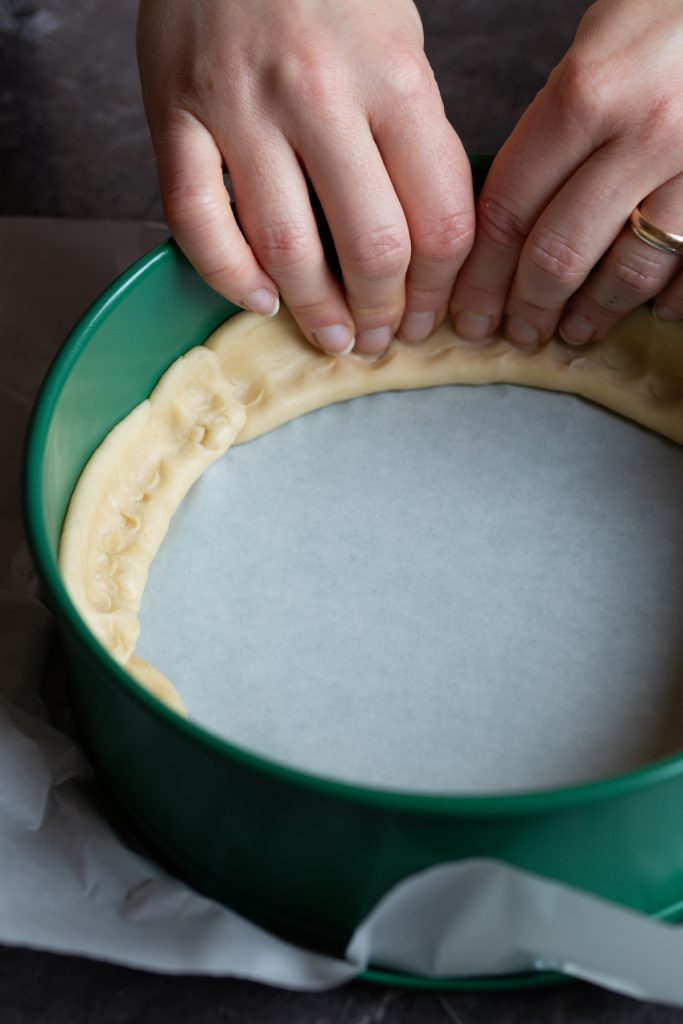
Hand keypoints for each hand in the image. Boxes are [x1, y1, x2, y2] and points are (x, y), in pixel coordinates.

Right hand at [137, 0, 473, 356]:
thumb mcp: (400, 44)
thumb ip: (415, 137)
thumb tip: (429, 239)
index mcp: (394, 78)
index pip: (439, 220)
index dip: (440, 289)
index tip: (427, 315)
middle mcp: (320, 96)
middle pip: (370, 247)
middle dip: (379, 313)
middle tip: (376, 338)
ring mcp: (240, 107)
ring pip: (284, 247)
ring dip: (313, 311)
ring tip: (329, 337)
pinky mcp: (175, 114)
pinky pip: (196, 221)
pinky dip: (226, 275)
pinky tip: (257, 300)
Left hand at [451, 0, 682, 349]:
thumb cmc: (673, 10)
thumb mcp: (601, 40)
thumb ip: (557, 121)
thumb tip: (516, 207)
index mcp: (587, 92)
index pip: (508, 209)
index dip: (481, 274)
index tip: (469, 310)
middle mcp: (643, 133)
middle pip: (559, 253)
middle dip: (528, 306)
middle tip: (518, 331)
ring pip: (630, 272)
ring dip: (594, 313)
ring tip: (575, 329)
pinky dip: (670, 298)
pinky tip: (651, 310)